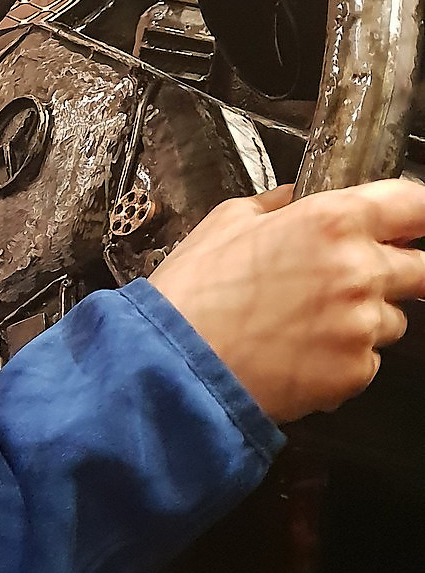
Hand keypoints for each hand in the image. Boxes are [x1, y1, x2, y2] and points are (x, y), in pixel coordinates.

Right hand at [150, 179, 424, 421]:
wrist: (174, 365)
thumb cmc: (193, 295)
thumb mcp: (227, 223)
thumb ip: (276, 205)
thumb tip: (294, 200)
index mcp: (333, 221)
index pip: (416, 204)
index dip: (416, 214)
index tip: (411, 223)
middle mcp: (359, 270)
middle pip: (423, 268)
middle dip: (400, 272)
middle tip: (355, 281)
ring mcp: (362, 326)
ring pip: (393, 319)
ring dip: (365, 319)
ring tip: (306, 325)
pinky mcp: (355, 372)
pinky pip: (367, 361)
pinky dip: (341, 359)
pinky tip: (297, 354)